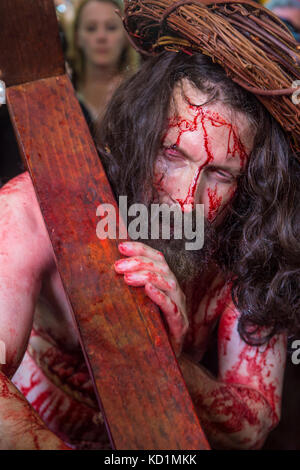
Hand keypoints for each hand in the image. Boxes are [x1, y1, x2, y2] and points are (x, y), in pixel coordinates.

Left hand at [114, 241, 187, 355]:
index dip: (140, 249)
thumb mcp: (134, 305)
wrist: (162, 362)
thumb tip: (95, 277)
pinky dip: (160, 297)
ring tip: (127, 278)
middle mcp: (175, 292)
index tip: (120, 246)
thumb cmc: (145, 330)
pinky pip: (172, 307)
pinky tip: (148, 291)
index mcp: (164, 283)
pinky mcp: (179, 326)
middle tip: (117, 266)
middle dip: (139, 262)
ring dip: (147, 276)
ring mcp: (179, 308)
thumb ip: (124, 290)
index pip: (157, 258)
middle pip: (162, 267)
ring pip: (169, 283)